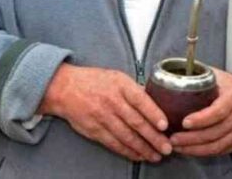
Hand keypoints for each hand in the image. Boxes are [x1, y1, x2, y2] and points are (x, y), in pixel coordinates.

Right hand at [38, 64, 172, 161]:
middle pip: (136, 122)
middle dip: (154, 137)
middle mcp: (111, 101)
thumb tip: (155, 103)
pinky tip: (138, 155)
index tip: (164, 125)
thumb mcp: (116, 77)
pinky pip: (114, 143)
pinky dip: (128, 151)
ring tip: (155, 155)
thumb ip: (134, 90)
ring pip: (127, 136)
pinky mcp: (95, 130)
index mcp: (120, 85)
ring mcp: (102, 117)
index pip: (140, 100)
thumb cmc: (93, 81)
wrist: (65, 88)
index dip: (154, 114)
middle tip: (166, 147)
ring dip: (143, 148)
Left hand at [169, 68, 231, 156]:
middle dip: (191, 138)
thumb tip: (176, 74)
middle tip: (173, 138)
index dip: (201, 119)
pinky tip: (190, 150)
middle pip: (214, 133)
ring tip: (177, 146)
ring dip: (195, 149)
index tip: (184, 122)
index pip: (218, 112)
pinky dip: (204, 153)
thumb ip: (201, 75)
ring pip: (216, 146)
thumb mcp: (221, 76)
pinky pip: (221, 151)